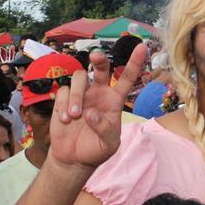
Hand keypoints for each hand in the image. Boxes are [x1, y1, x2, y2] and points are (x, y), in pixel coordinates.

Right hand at [48, 44, 147, 170]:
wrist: (74, 157)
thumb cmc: (96, 149)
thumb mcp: (109, 144)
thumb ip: (104, 129)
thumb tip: (90, 113)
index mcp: (114, 100)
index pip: (127, 78)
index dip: (134, 62)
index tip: (141, 47)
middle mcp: (98, 92)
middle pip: (100, 67)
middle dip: (99, 59)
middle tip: (95, 56)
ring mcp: (81, 94)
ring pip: (78, 77)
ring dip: (76, 95)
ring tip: (75, 115)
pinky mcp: (63, 99)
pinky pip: (62, 91)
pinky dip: (63, 104)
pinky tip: (66, 119)